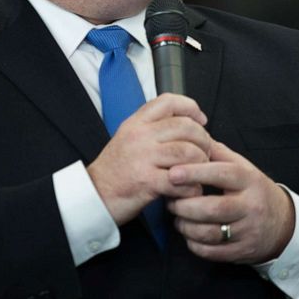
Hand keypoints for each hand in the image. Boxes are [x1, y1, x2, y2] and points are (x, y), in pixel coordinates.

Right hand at [86, 93, 210, 225]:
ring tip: (198, 172)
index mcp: (136, 123)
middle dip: (203, 141)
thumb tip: (188, 123)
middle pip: (186, 127)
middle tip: (205, 153)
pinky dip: (191, 187)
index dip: (191, 107)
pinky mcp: (147, 181)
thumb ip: (153, 128)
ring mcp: (143, 158)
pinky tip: (188, 190)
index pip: (169, 102)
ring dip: (200, 164)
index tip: (201, 120)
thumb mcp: (128, 138)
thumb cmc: (115, 171)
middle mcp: (140, 136)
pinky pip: (181, 180)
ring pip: (188, 152)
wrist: (94, 196)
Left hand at [167, 141, 295, 263]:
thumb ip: (219, 154)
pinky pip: (211, 252)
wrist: (283, 224)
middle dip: (185, 206)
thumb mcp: (244, 168)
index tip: (173, 173)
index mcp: (249, 180)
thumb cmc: (254, 190)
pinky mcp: (242, 251)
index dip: (196, 173)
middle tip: (170, 202)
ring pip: (210, 233)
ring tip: (178, 218)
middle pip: (213, 208)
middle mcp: (250, 206)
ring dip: (186, 227)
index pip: (222, 174)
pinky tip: (189, 234)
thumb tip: (194, 136)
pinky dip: (194, 245)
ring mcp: (247, 231)